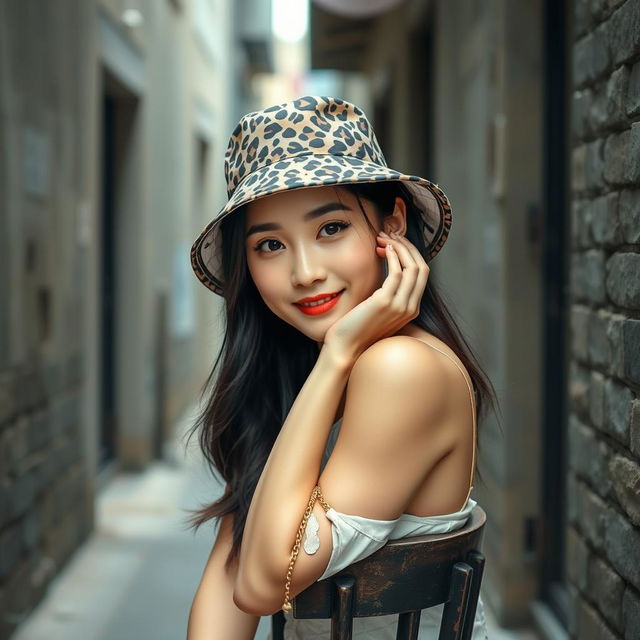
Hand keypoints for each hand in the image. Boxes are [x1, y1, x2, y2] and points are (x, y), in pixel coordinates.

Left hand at [321, 231, 429, 365]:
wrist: (345, 348)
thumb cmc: (357, 328)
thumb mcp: (378, 308)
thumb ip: (387, 293)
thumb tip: (385, 268)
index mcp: (411, 309)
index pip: (422, 274)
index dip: (410, 254)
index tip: (394, 243)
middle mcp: (411, 308)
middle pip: (422, 267)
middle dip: (408, 246)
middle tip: (390, 235)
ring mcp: (400, 306)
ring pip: (413, 267)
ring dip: (398, 247)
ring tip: (382, 238)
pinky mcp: (386, 302)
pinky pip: (397, 272)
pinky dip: (392, 256)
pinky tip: (382, 249)